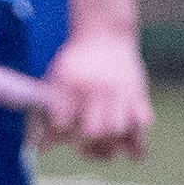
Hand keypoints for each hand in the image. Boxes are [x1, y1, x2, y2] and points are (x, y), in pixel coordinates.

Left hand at [36, 27, 152, 160]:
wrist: (105, 32)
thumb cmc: (77, 60)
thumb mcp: (57, 76)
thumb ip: (52, 109)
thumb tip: (41, 147)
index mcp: (72, 82)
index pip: (63, 123)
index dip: (58, 138)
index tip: (55, 141)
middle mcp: (98, 87)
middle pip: (95, 130)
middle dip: (86, 144)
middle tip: (83, 148)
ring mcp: (121, 91)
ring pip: (119, 130)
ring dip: (110, 146)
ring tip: (103, 150)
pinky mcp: (138, 95)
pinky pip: (142, 123)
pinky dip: (138, 142)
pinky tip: (131, 152)